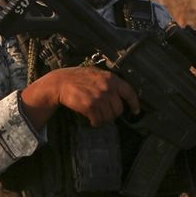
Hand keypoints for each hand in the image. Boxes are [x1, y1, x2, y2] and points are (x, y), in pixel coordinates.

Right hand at [21, 67, 139, 127]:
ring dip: (103, 119)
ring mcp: (99, 97)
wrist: (60, 82)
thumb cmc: (78, 78)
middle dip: (113, 114)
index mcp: (111, 78)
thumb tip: (122, 93)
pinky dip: (95, 122)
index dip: (134, 103)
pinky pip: (98, 120)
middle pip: (119, 109)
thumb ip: (109, 81)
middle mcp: (108, 87)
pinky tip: (91, 120)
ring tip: (96, 116)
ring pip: (109, 116)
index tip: (135, 111)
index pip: (129, 92)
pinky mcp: (90, 106)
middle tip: (105, 113)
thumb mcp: (97, 74)